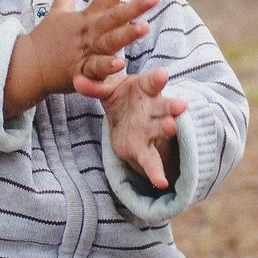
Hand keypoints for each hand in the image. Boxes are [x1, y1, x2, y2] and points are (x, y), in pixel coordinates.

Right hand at [4, 0, 157, 116]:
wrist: (27, 65)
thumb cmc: (44, 39)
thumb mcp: (56, 13)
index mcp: (86, 18)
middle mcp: (88, 32)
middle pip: (114, 16)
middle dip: (135, 7)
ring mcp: (84, 51)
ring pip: (109, 42)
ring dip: (126, 35)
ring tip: (145, 27)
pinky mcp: (80, 71)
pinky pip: (95, 69)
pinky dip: (106, 67)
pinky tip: (120, 65)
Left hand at [78, 66, 188, 191]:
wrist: (127, 118)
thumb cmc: (121, 96)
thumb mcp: (107, 89)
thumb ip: (94, 86)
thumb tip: (76, 80)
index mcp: (145, 89)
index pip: (153, 82)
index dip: (157, 79)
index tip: (163, 75)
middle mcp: (154, 109)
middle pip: (165, 107)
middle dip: (172, 107)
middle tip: (181, 105)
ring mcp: (152, 130)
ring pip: (162, 131)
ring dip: (167, 130)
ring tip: (171, 128)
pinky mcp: (145, 150)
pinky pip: (152, 162)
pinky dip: (156, 172)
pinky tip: (161, 183)